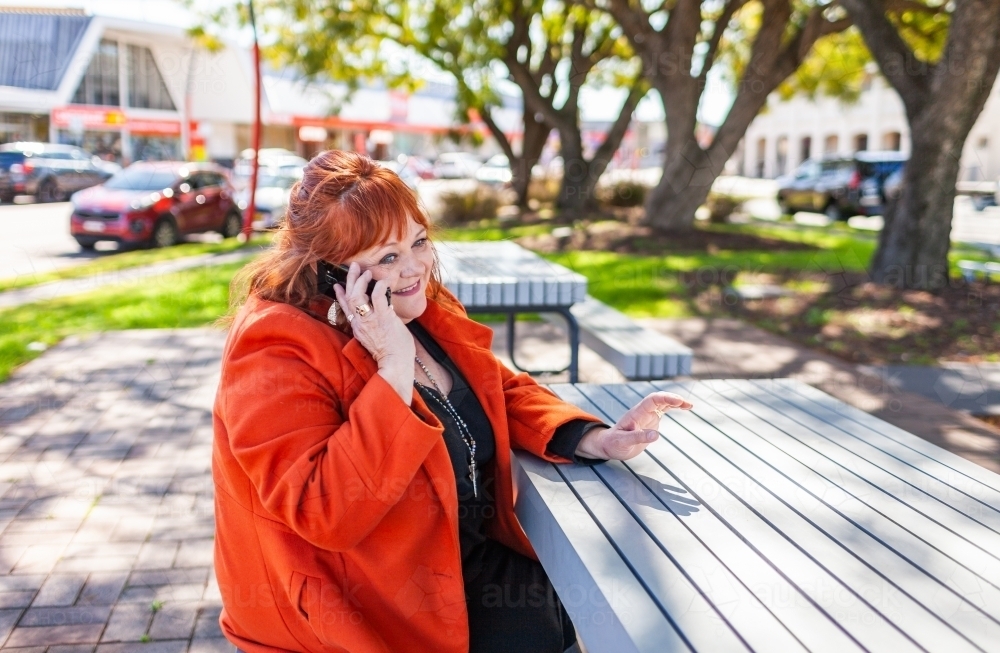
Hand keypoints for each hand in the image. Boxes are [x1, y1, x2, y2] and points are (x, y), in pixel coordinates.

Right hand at [332, 263, 413, 400]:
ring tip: (368, 272)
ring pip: (358, 295)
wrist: (395, 365)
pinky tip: (383, 280)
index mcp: (358, 328)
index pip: (346, 308)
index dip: (341, 295)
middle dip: (351, 280)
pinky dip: (380, 286)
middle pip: (350, 297)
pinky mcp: (384, 318)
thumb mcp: (375, 339)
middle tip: (355, 267)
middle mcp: (361, 323)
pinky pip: (378, 296)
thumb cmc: (391, 354)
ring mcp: (371, 320)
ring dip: (362, 281)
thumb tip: (384, 311)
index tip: (338, 285)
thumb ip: (374, 326)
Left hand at [575, 392, 692, 460]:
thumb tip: (656, 435)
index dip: (665, 398)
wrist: (609, 445)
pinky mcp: (651, 421)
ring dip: (675, 402)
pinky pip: (664, 410)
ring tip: (689, 405)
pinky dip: (674, 407)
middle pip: (659, 399)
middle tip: (687, 404)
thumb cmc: (613, 443)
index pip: (652, 401)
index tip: (678, 402)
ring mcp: (647, 416)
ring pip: (663, 403)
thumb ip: (638, 437)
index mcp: (636, 414)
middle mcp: (642, 412)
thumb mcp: (623, 442)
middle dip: (673, 399)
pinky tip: (684, 408)